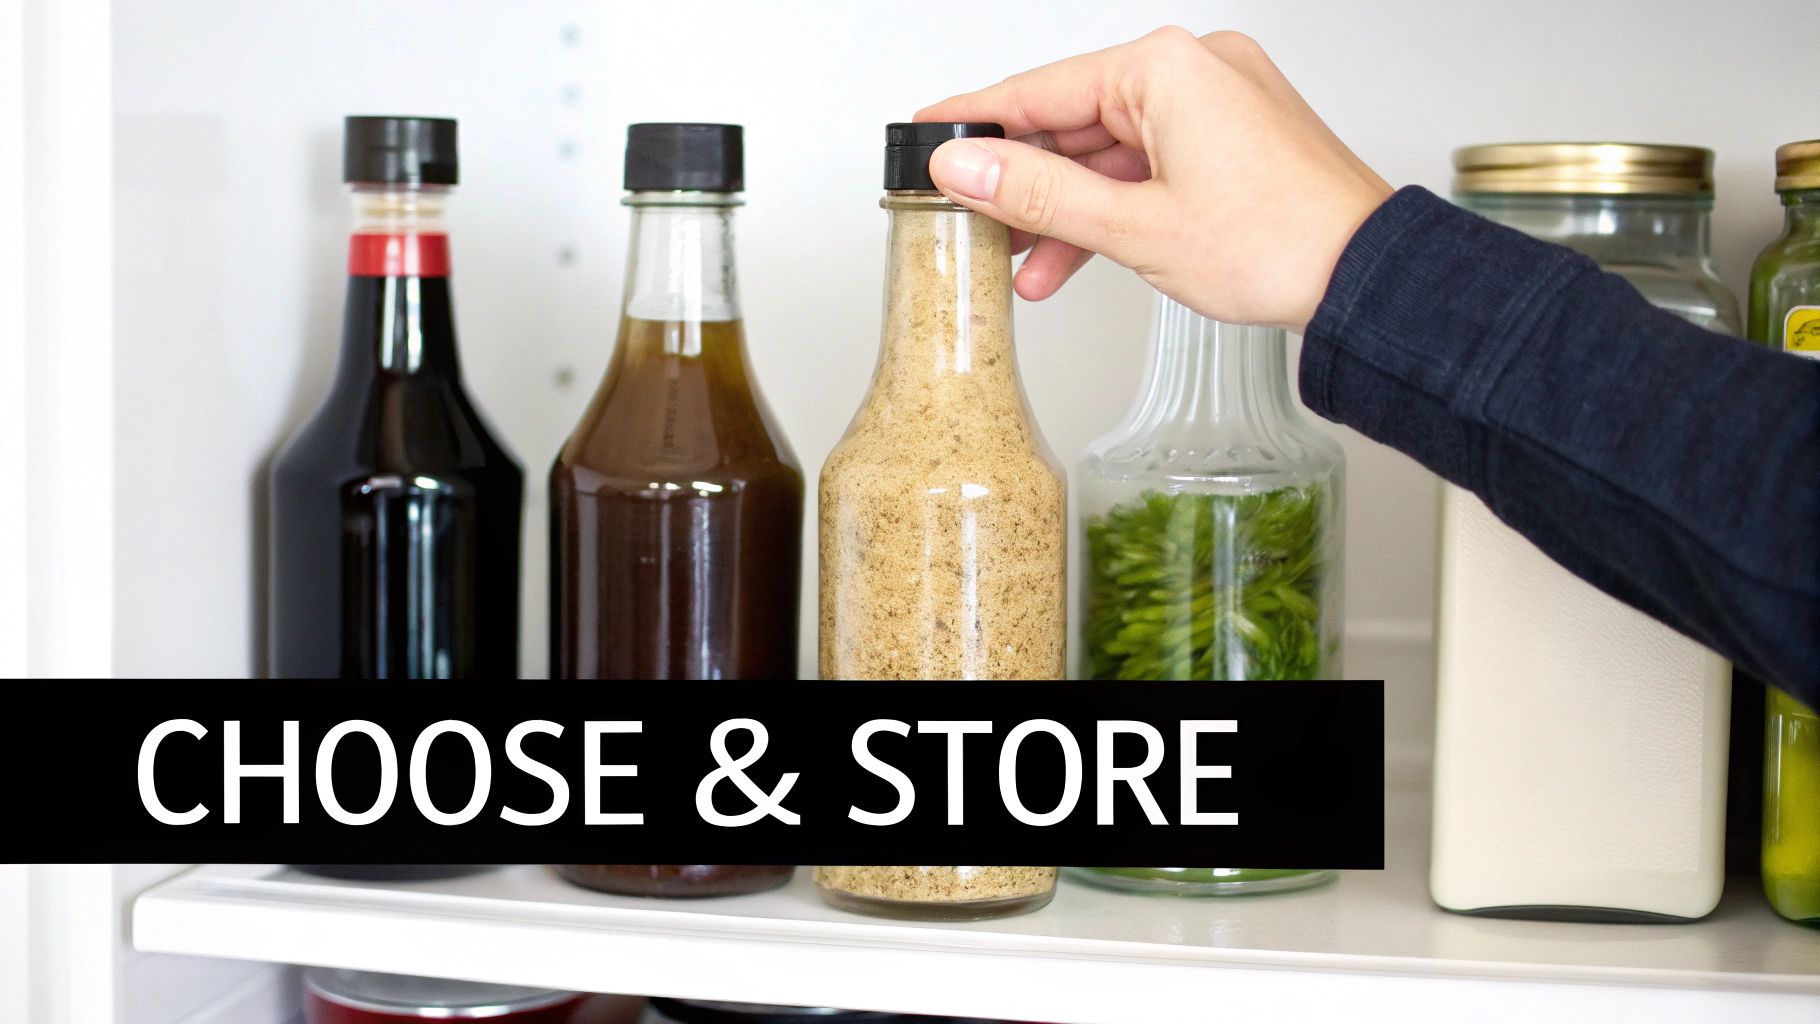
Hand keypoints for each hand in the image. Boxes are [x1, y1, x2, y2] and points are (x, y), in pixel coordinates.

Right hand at [916, 27, 1391, 332]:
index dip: (975, 122)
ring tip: (1025, 267)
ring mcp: (1216, 104)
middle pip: (1073, 121)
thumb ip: (1037, 194)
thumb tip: (963, 165)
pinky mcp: (1231, 140)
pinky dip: (1113, 208)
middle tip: (970, 223)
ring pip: (1110, 152)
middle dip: (1025, 186)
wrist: (1366, 280)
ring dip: (1067, 210)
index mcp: (1166, 68)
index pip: (1038, 89)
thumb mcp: (1134, 227)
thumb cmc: (1278, 243)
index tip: (925, 137)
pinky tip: (1075, 257)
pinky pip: (1148, 165)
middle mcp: (1193, 70)